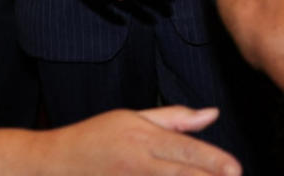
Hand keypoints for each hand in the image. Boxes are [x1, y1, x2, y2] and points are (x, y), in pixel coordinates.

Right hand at [45, 106, 240, 174]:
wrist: (48, 163)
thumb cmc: (93, 137)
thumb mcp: (132, 118)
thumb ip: (175, 118)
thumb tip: (212, 113)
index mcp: (143, 139)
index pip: (185, 150)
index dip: (213, 161)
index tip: (236, 170)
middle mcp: (136, 164)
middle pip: (179, 175)